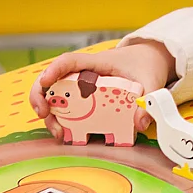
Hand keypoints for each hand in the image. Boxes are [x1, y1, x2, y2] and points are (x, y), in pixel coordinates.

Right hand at [29, 41, 176, 138]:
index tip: (45, 82)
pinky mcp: (85, 97)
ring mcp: (82, 85)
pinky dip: (61, 118)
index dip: (54, 69)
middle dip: (41, 95)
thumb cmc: (145, 65)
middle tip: (43, 114)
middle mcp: (84, 72)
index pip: (70, 60)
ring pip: (55, 95)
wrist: (149, 59)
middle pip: (52, 79)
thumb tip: (139, 123)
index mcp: (97, 62)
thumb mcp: (151, 82)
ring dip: (50, 113)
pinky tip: (66, 133)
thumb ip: (148, 100)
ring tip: (58, 132)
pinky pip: (67, 106)